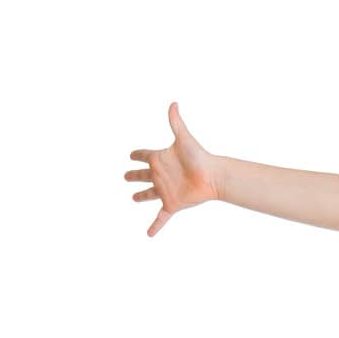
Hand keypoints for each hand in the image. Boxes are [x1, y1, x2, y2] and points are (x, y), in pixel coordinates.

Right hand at [125, 102, 219, 237]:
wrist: (213, 176)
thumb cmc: (199, 156)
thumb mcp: (184, 139)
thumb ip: (176, 122)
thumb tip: (173, 102)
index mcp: (160, 158)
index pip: (143, 155)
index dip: (136, 154)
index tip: (131, 155)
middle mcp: (160, 174)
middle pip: (142, 175)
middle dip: (133, 176)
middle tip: (125, 176)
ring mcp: (165, 190)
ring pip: (148, 194)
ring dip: (141, 196)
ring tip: (134, 198)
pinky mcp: (172, 204)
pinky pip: (161, 217)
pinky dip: (155, 226)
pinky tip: (149, 235)